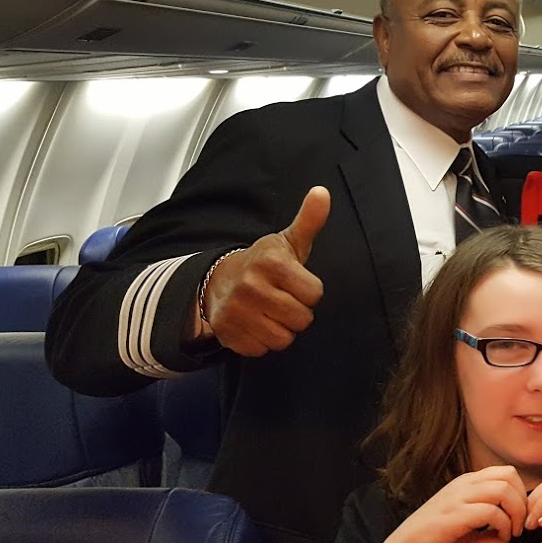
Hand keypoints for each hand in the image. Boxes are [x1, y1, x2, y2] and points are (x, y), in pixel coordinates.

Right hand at [200, 186, 328, 355]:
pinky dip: (261, 341)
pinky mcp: (226, 333)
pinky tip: (255, 324)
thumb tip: (322, 192)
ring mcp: (236, 311)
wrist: (219, 280)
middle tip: (282, 299)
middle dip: (297, 312)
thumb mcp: (288, 241)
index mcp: (271, 264)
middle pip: (301, 319)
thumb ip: (309, 220)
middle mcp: (251, 287)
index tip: (296, 283)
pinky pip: (261, 350)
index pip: (315, 294)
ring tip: (270, 312)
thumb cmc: (264, 263)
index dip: (309, 291)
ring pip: (283, 339)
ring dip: (281, 330)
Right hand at [377, 465, 528, 542]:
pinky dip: (503, 525)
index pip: (507, 472)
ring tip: (510, 534)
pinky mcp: (452, 515)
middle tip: (519, 527)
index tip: (520, 519)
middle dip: (523, 502)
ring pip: (502, 489)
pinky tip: (499, 538)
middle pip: (509, 476)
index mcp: (468, 484)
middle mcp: (463, 485)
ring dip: (515, 513)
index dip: (522, 494)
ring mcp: (457, 498)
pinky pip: (490, 511)